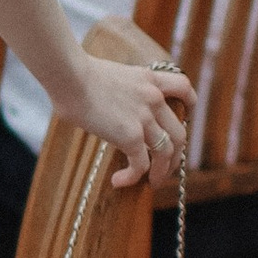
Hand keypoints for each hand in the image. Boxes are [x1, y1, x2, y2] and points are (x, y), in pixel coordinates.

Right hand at [58, 54, 192, 194]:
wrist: (69, 75)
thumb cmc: (73, 74)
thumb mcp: (108, 76)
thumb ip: (118, 92)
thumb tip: (103, 108)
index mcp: (148, 79)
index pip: (183, 87)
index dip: (189, 104)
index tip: (185, 115)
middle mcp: (153, 98)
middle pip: (179, 133)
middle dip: (176, 155)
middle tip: (165, 166)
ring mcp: (144, 118)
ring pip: (166, 153)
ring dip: (162, 172)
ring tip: (152, 183)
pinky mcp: (130, 136)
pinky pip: (141, 165)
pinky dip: (132, 177)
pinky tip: (118, 181)